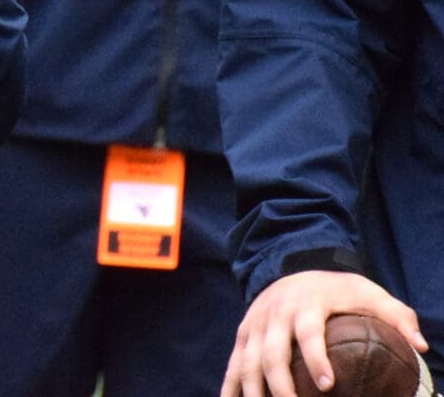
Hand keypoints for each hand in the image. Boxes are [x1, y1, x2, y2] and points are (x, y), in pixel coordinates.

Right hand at [223, 270, 427, 396]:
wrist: (289, 266)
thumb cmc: (337, 290)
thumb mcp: (369, 293)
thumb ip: (397, 316)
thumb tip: (420, 346)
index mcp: (305, 304)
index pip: (308, 332)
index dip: (315, 357)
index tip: (327, 385)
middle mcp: (274, 314)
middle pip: (271, 353)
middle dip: (281, 385)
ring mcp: (254, 326)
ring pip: (247, 362)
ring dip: (255, 392)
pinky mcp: (243, 336)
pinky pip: (233, 365)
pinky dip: (230, 388)